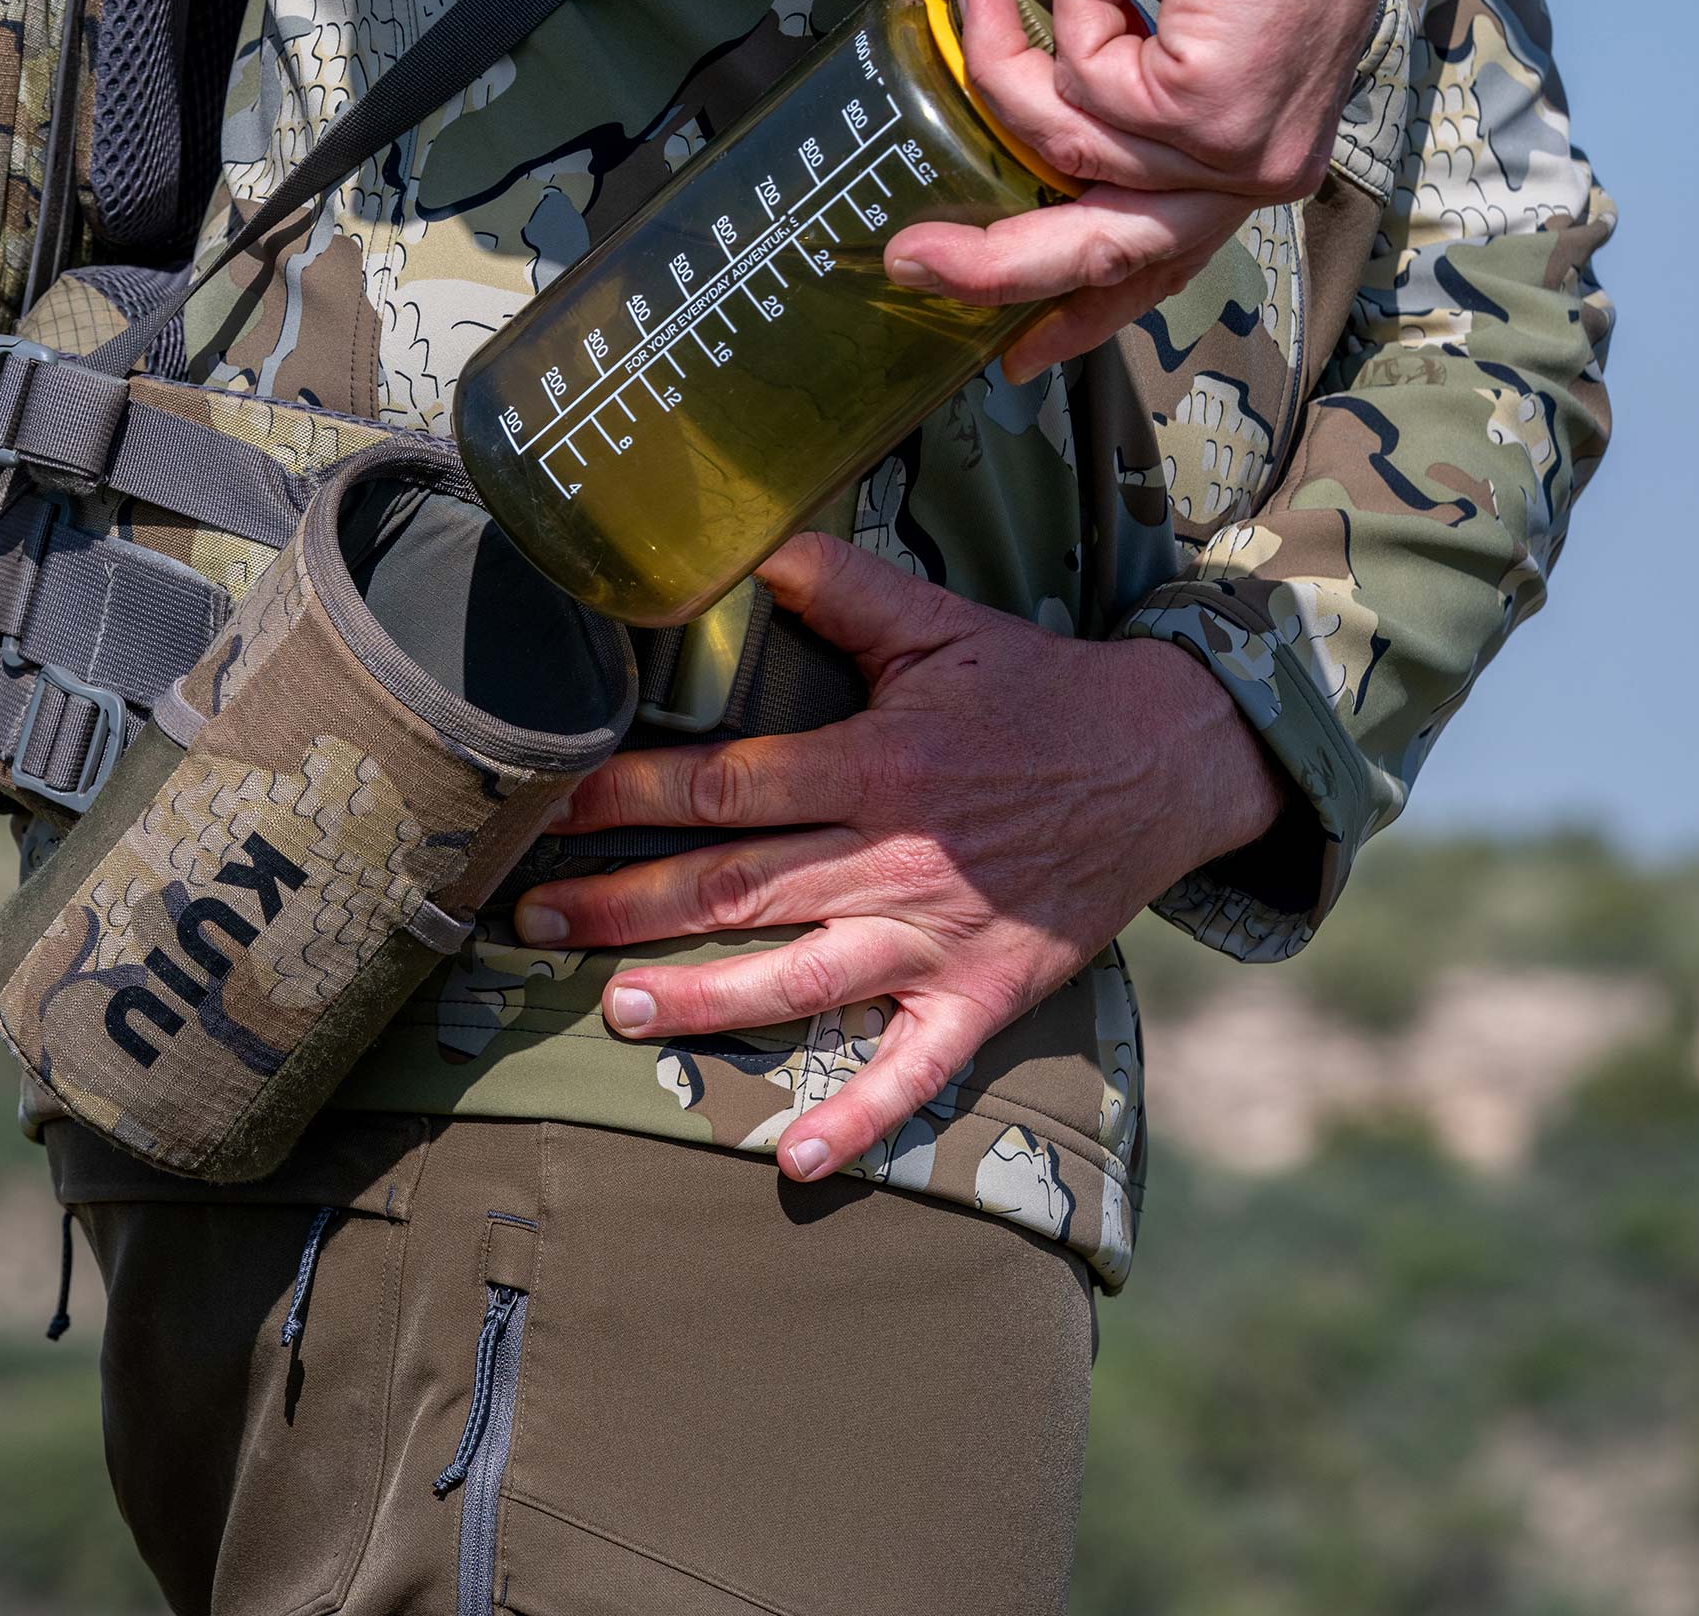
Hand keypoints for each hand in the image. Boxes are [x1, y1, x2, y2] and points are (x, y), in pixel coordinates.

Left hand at [512, 533, 1287, 1183]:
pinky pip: (917, 1070)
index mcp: (879, 762)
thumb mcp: (940, 622)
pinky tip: (791, 1158)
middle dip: (626, 906)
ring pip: (802, 980)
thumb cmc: (1036, 686)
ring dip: (705, 1001)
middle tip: (532, 924)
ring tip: (615, 1012)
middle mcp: (900, 857)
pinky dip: (858, 1117)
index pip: (727, 786)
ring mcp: (942, 937)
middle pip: (739, 889)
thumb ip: (840, 586)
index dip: (630, 797)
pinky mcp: (987, 994)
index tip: (548, 808)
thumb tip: (742, 540)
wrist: (1166, 760)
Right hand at [895, 0, 1410, 377]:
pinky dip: (1076, 7)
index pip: (1162, 256)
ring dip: (1011, 59)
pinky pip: (1083, 87)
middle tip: (911, 260)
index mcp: (1244, 151)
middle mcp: (1254, 171)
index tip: (1020, 351)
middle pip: (1108, 255)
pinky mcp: (1213, 117)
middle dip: (998, 266)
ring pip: (1067, 146)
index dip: (1082, 304)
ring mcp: (1238, 153)